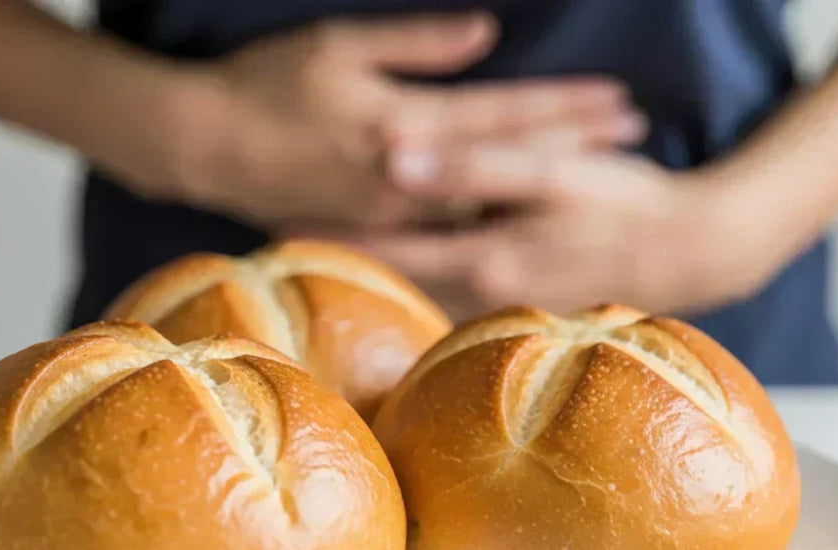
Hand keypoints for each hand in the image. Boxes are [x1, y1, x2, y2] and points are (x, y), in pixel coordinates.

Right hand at [144, 13, 644, 228]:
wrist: (204, 146)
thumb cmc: (266, 84)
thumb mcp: (339, 46)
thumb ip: (418, 43)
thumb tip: (487, 33)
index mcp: (406, 121)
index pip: (505, 114)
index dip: (565, 107)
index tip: (619, 100)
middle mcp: (411, 173)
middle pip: (510, 162)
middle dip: (576, 147)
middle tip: (633, 139)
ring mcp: (394, 210)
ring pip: (486, 203)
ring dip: (541, 188)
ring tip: (594, 180)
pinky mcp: (374, 230)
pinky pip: (447, 233)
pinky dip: (492, 224)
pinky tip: (523, 225)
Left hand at [300, 147, 792, 320]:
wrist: (692, 248)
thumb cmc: (625, 204)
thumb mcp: (550, 175)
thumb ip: (471, 167)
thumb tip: (396, 159)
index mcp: (481, 257)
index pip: (388, 250)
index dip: (334, 237)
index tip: (281, 228)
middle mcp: (484, 287)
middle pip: (399, 274)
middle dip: (350, 253)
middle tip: (292, 233)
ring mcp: (506, 296)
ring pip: (426, 281)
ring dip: (386, 263)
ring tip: (335, 241)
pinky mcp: (526, 292)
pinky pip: (462, 284)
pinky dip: (431, 268)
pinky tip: (415, 253)